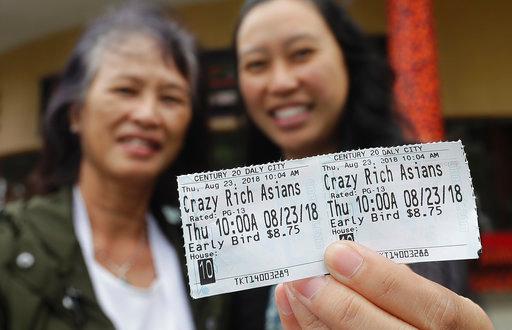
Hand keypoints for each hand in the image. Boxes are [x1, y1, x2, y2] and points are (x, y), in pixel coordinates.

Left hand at [275, 241, 492, 328]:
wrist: (409, 326)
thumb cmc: (417, 309)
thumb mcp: (422, 292)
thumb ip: (394, 278)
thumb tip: (345, 253)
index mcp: (462, 325)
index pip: (433, 306)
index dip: (384, 280)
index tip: (339, 253)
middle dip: (342, 305)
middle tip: (307, 277)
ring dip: (316, 319)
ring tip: (294, 288)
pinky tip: (292, 307)